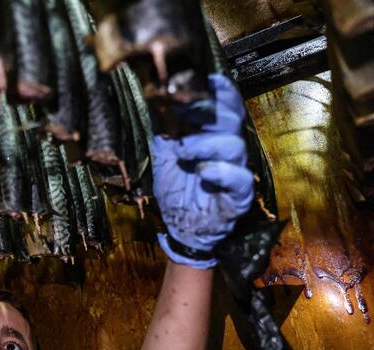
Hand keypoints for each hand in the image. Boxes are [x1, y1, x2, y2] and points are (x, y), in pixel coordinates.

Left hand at [151, 74, 254, 268]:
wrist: (180, 228)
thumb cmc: (176, 190)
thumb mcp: (162, 158)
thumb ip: (162, 133)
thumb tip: (154, 104)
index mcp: (211, 137)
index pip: (223, 108)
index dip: (220, 92)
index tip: (210, 77)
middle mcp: (227, 151)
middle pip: (231, 120)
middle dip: (211, 113)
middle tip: (186, 118)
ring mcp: (235, 172)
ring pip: (234, 146)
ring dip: (205, 145)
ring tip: (184, 153)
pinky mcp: (238, 196)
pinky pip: (239, 179)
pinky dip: (221, 173)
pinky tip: (204, 172)